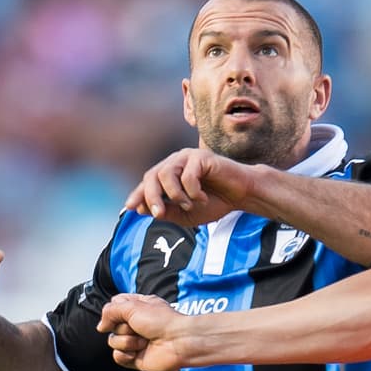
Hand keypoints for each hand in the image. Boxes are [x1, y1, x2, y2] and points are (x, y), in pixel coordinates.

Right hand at [98, 292, 189, 370]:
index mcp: (137, 307)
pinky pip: (118, 357)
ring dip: (127, 341)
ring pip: (113, 341)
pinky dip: (126, 355)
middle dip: (123, 327)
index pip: (114, 306)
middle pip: (111, 325)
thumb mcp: (132, 306)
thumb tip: (101, 325)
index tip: (122, 312)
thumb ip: (110, 311)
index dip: (114, 311)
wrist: (179, 342)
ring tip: (144, 341)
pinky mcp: (136, 358)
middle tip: (139, 327)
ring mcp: (136, 342)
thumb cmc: (163, 322)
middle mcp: (136, 324)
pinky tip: (137, 353)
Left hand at [124, 147, 255, 225]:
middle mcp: (176, 162)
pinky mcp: (201, 156)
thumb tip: (142, 209)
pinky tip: (203, 197)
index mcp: (170, 174)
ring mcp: (188, 157)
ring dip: (176, 195)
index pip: (148, 182)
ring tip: (189, 205)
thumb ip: (166, 211)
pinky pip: (188, 175)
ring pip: (167, 174)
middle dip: (152, 196)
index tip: (129, 208)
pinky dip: (193, 191)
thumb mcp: (186, 214)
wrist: (241, 195)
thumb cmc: (215, 202)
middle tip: (159, 213)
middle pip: (152, 175)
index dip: (138, 194)